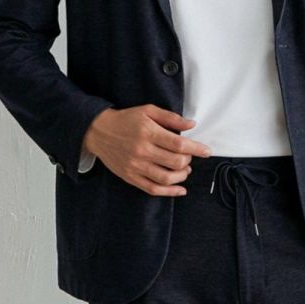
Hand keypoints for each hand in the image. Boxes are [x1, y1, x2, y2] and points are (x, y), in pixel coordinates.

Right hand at [83, 105, 210, 194]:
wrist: (98, 131)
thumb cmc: (126, 120)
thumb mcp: (148, 111)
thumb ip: (171, 118)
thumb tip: (191, 124)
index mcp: (148, 132)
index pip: (179, 144)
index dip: (196, 149)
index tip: (206, 151)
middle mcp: (142, 151)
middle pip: (175, 162)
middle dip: (188, 161)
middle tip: (189, 158)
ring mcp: (136, 166)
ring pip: (166, 178)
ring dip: (181, 176)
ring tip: (184, 170)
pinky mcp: (130, 177)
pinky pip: (152, 189)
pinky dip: (169, 192)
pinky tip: (180, 189)